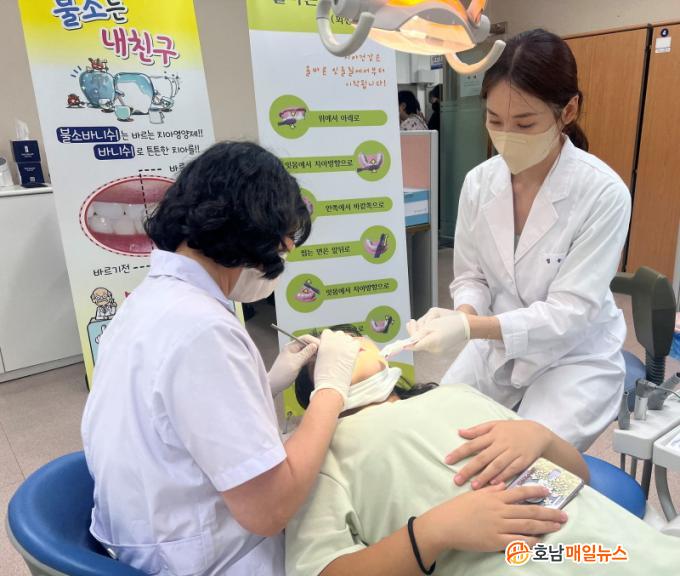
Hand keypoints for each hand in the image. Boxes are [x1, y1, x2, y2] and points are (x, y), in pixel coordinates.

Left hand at [268, 335, 318, 395]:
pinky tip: (318, 361)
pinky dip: (312, 359)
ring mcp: (296, 356)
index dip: (314, 341)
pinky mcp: (298, 362)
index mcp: (291, 346)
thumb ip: (305, 353)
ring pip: (308, 351)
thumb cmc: (282, 374)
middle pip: (307, 344)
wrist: (274, 385)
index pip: (305, 338)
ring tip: (322, 357)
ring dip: (315, 353)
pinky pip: (307, 358)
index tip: (322, 347)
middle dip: (316, 347)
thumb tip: (315, 345)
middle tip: (324, 353)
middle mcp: (294, 349)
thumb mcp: (295, 363)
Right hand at [310, 330, 359, 407]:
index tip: (330, 346)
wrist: (331, 384)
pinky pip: (356, 343)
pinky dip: (355, 347)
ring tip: (345, 354)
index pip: (328, 332)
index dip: (329, 339)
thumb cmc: (322, 375)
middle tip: (338, 351)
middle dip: (339, 340)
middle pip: (339, 334)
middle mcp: (334, 339)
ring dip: (347, 343)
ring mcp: (344, 344)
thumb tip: (327, 347)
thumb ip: (322, 349)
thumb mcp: (317, 358)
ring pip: (348, 338)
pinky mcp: (353, 350)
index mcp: (324, 341)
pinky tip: (352, 355)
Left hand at [406, 308, 469, 353]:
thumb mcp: (432, 324)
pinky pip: (427, 342)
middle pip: (417, 342)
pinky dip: (426, 335)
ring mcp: (437, 350)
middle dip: (414, 332)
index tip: (398, 343)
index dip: (406, 344)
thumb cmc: (450, 322)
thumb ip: (419, 333)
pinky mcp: (439, 349)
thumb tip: (409, 341)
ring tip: (428, 322)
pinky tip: (431, 327)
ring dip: (421, 331)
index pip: (414, 346)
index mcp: (432, 343)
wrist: (466, 326)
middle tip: (411, 321)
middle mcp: (434, 350)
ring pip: (422, 341)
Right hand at [418, 484, 567, 553]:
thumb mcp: (474, 494)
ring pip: (527, 525)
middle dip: (548, 512)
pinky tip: (539, 541)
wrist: (445, 524)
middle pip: (529, 510)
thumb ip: (490, 489)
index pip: (519, 492)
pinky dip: (529, 541)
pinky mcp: (495, 541)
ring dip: (544, 526)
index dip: (535, 491)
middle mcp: (500, 510)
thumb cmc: (458, 508)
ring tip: (557, 526)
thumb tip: (502, 484)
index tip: (547, 491)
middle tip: (563, 515)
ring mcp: (498, 526)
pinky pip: (517, 541)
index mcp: (495, 497)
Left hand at [446, 421, 552, 488]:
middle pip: (482, 457)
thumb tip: (460, 432)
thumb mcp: (494, 425)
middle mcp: (501, 444)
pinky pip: (512, 469)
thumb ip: (477, 430)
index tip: (447, 460)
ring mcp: (513, 452)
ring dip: (485, 476)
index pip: (472, 444)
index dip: (459, 452)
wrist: (537, 432)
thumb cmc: (512, 429)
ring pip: (496, 465)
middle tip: (457, 480)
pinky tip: (495, 484)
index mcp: (492, 435)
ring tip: (474, 486)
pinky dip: (504, 476)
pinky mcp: (523, 460)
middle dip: (469, 469)